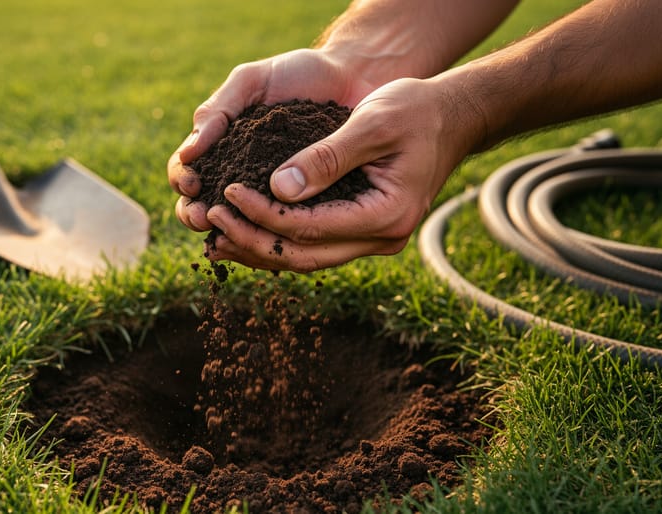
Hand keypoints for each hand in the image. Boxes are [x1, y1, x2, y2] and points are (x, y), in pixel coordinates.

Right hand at [168, 48, 380, 231]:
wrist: (354, 78)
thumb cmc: (299, 74)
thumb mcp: (251, 82)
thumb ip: (218, 110)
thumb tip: (189, 153)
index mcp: (219, 148)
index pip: (185, 172)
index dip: (182, 181)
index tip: (193, 182)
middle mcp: (240, 177)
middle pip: (202, 207)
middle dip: (195, 215)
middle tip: (204, 218)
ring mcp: (270, 196)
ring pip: (239, 226)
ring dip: (229, 233)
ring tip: (231, 233)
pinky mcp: (302, 208)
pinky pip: (282, 229)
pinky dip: (271, 238)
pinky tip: (272, 239)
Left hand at [203, 77, 483, 271]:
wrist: (451, 118)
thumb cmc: (415, 111)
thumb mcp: (372, 123)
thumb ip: (328, 157)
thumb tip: (278, 188)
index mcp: (386, 215)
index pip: (309, 228)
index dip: (262, 214)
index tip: (227, 192)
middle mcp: (382, 239)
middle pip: (303, 256)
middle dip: (252, 241)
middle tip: (210, 220)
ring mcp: (374, 240)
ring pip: (306, 259)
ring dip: (259, 249)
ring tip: (215, 235)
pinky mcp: (363, 232)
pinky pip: (314, 246)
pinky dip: (278, 240)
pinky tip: (244, 232)